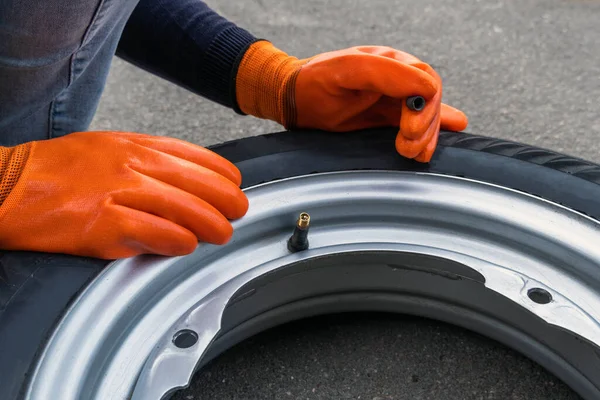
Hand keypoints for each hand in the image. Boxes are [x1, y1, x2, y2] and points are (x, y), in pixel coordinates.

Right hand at [0, 131, 247, 258]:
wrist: (5, 185)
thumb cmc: (54, 170)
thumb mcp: (105, 148)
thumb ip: (145, 160)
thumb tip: (182, 178)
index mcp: (133, 145)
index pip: (195, 156)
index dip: (223, 174)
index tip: (234, 185)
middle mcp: (131, 164)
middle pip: (198, 183)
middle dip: (227, 201)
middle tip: (238, 213)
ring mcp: (119, 193)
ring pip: (185, 209)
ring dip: (212, 225)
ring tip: (221, 233)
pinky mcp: (104, 224)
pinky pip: (157, 234)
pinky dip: (179, 242)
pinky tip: (187, 245)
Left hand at [236, 42, 467, 161]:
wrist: (295, 99)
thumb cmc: (315, 81)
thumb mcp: (346, 71)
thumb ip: (386, 74)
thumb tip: (426, 88)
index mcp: (389, 62)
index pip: (425, 81)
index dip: (424, 107)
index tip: (409, 129)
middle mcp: (396, 78)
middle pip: (430, 101)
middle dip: (425, 127)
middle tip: (407, 147)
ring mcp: (393, 98)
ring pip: (426, 116)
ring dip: (426, 137)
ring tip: (411, 154)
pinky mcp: (387, 117)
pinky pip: (416, 123)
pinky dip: (431, 133)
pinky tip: (443, 138)